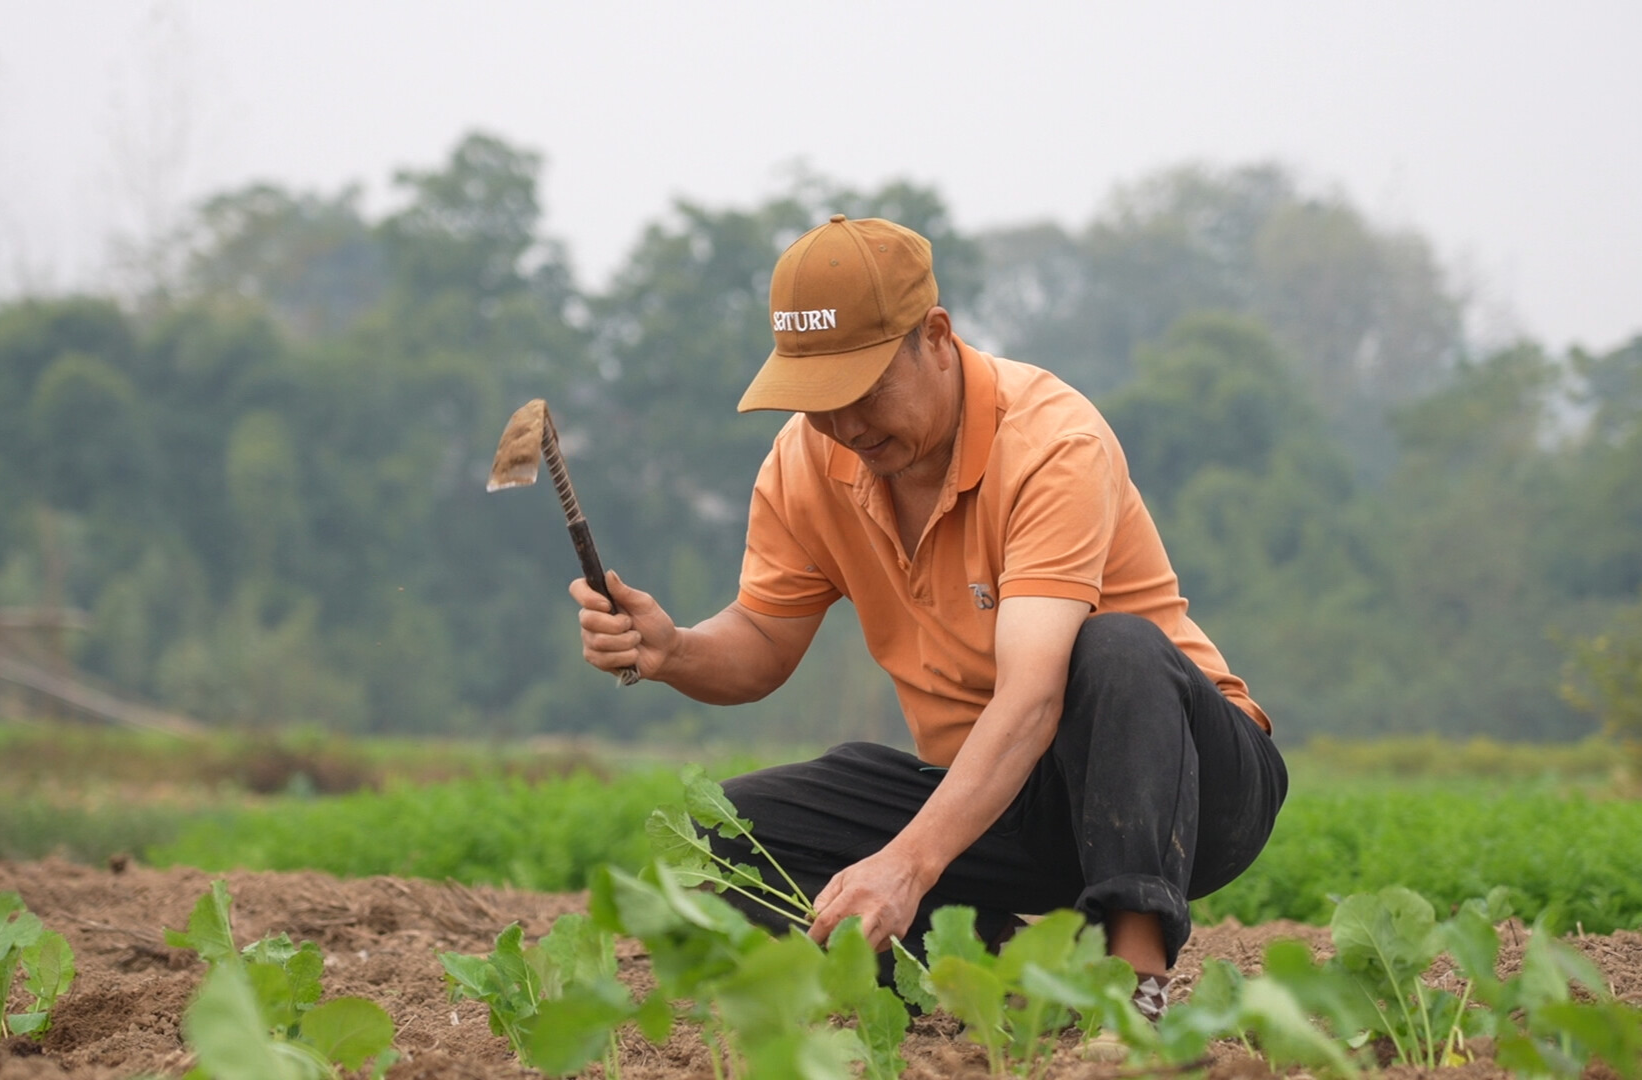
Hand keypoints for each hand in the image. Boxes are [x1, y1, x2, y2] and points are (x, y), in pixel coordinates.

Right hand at [569, 570, 676, 679]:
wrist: (664, 651)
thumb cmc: (654, 624)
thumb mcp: (644, 604)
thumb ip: (625, 591)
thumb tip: (609, 574)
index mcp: (600, 599)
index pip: (577, 589)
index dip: (588, 597)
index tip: (607, 605)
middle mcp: (590, 618)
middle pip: (587, 619)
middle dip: (617, 625)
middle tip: (631, 625)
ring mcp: (590, 639)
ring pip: (599, 641)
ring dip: (625, 642)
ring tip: (635, 640)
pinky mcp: (595, 658)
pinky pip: (604, 659)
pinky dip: (625, 656)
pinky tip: (632, 654)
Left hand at [807, 846, 930, 951]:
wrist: (909, 868)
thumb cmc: (873, 871)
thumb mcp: (844, 877)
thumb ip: (825, 898)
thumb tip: (811, 919)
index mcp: (854, 896)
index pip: (827, 923)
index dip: (813, 936)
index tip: (807, 943)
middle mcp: (872, 912)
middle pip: (845, 942)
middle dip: (831, 948)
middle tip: (824, 949)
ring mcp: (887, 925)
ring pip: (861, 950)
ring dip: (850, 950)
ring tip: (844, 944)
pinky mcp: (899, 934)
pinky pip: (878, 948)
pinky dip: (868, 946)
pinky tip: (868, 934)